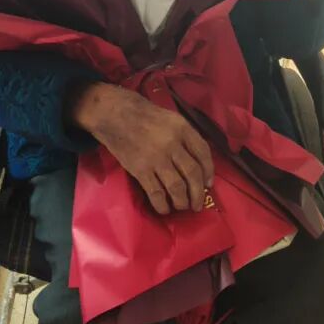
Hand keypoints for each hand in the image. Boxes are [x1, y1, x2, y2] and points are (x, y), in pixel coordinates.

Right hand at [68, 83, 213, 214]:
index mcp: (182, 128)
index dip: (209, 171)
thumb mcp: (170, 118)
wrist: (114, 114)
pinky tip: (164, 208)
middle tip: (197, 204)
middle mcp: (172, 143)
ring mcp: (156, 158)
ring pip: (177, 187)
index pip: (203, 152)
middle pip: (192, 174)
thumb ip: (185, 136)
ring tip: (182, 206)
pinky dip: (163, 205)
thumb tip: (198, 162)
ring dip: (182, 201)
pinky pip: (156, 193)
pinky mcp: (140, 169)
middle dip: (198, 193)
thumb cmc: (144, 116)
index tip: (209, 184)